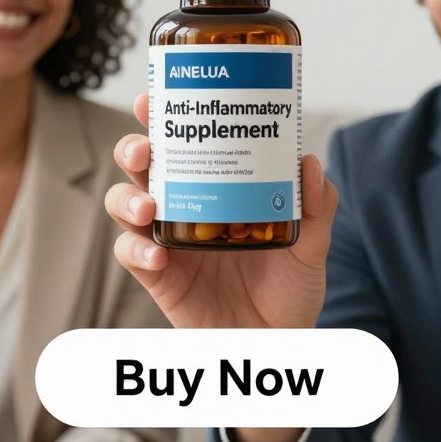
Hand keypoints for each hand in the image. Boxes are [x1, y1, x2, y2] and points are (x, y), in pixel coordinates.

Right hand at [106, 93, 338, 328]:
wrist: (279, 342)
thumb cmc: (289, 288)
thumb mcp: (312, 246)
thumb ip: (316, 210)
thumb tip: (309, 163)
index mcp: (217, 186)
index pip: (184, 142)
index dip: (161, 117)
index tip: (154, 98)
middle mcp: (186, 205)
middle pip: (143, 166)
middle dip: (133, 148)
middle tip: (145, 150)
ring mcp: (168, 239)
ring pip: (124, 204)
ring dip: (127, 197)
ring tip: (148, 205)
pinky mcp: (159, 276)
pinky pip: (132, 255)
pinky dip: (137, 250)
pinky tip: (158, 255)